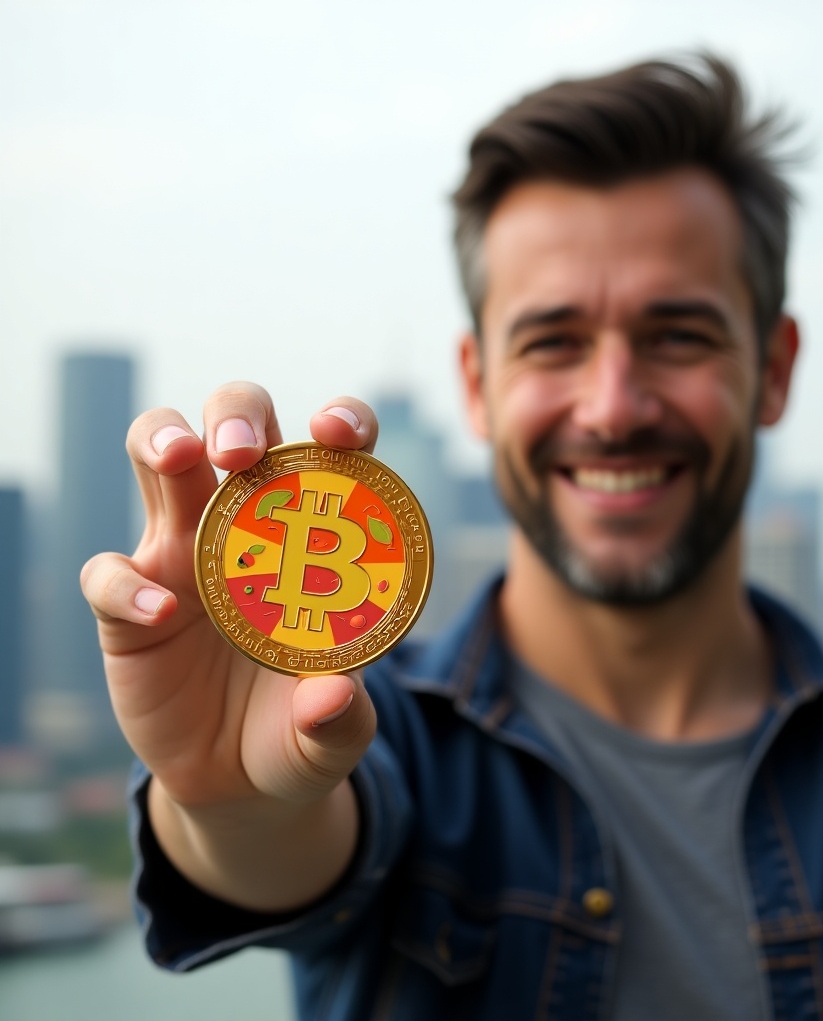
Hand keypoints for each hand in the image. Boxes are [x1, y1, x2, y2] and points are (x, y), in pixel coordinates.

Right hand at [80, 382, 380, 908]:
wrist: (236, 780)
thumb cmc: (298, 731)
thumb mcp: (331, 735)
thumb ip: (340, 717)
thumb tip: (333, 696)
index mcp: (310, 535)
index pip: (329, 453)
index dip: (339, 421)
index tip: (338, 432)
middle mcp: (244, 525)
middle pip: (235, 425)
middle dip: (238, 414)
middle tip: (242, 453)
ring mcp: (180, 555)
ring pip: (157, 456)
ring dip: (164, 438)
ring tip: (181, 458)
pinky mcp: (128, 605)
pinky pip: (109, 574)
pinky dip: (126, 583)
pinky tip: (160, 611)